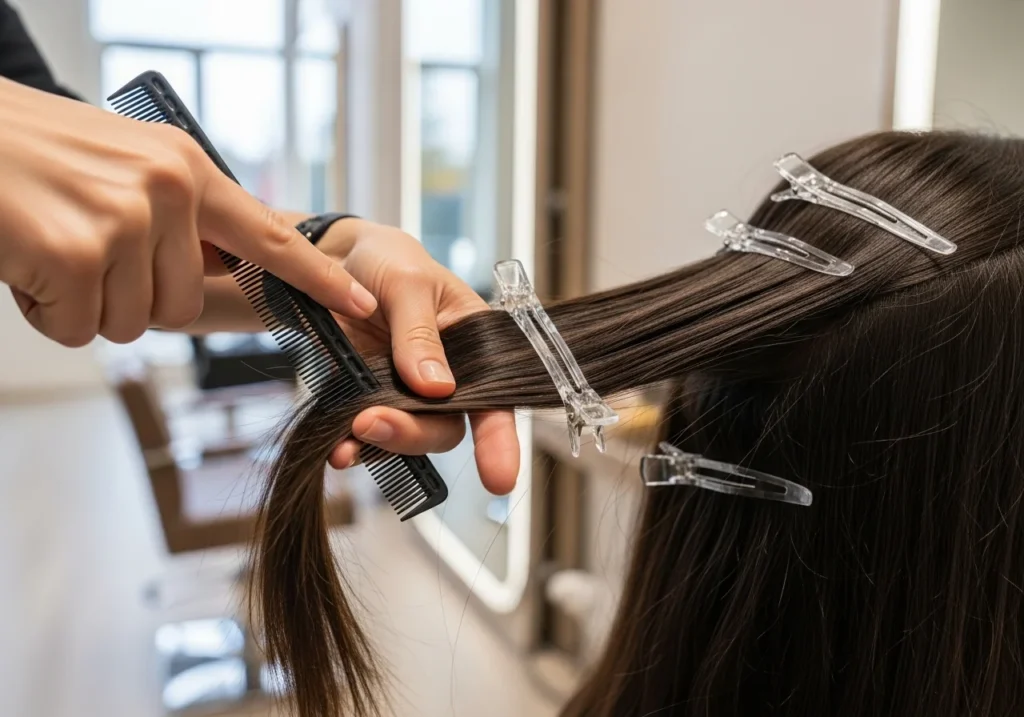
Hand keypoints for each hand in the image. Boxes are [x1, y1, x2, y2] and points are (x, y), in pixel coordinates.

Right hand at [0, 78, 377, 346]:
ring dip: (85, 304)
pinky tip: (25, 262)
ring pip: (132, 323)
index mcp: (187, 169)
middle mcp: (168, 190)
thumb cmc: (33, 153)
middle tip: (80, 248)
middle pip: (182, 304)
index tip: (359, 302)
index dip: (317, 278)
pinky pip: (80, 331)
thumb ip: (180, 214)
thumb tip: (217, 264)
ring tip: (49, 245)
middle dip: (130, 296)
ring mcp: (125, 220)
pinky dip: (46, 313)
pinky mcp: (78, 255)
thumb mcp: (124, 165)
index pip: (270, 236)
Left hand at [317, 219, 519, 495]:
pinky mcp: (369, 399)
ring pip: (408, 437)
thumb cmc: (384, 258)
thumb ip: (420, 334)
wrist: (328, 258)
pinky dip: (354, 446)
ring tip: (348, 439)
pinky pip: (369, 435)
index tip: (498, 478)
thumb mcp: (406, 281)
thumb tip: (437, 388)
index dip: (500, 441)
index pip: (497, 398)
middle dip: (413, 434)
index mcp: (475, 343)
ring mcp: (406, 392)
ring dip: (380, 444)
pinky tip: (338, 448)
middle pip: (446, 427)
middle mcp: (448, 376)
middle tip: (373, 424)